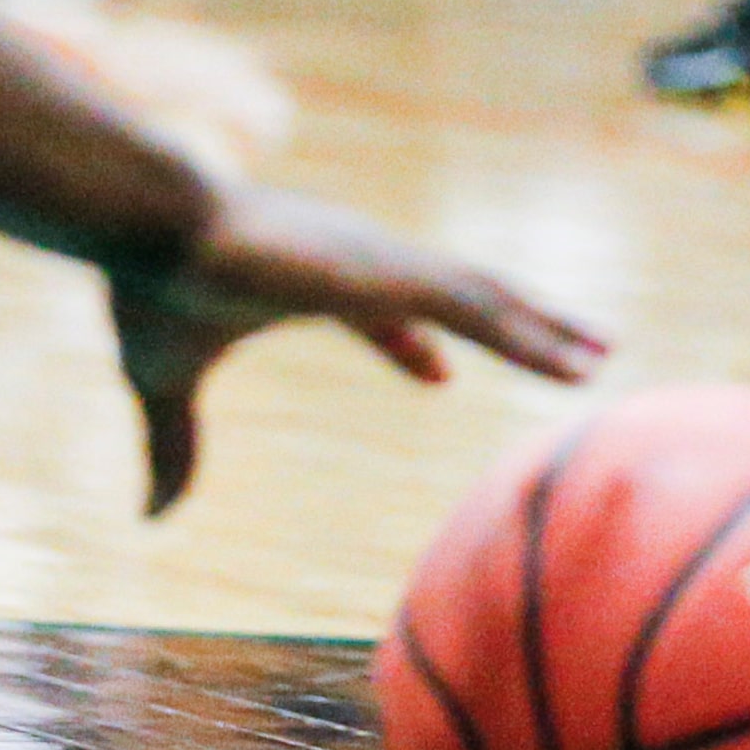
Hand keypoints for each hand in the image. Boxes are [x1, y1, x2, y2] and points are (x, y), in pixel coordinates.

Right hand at [115, 179, 608, 514]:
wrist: (148, 228)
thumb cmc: (151, 288)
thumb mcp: (164, 382)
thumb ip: (173, 448)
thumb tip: (151, 521)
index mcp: (307, 281)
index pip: (375, 310)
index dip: (407, 342)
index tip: (440, 372)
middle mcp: (355, 263)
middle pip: (451, 296)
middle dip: (508, 324)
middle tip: (562, 349)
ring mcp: (381, 264)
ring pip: (483, 298)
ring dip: (543, 328)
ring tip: (601, 353)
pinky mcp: (394, 272)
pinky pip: (483, 307)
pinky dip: (533, 334)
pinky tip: (578, 357)